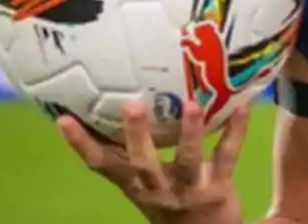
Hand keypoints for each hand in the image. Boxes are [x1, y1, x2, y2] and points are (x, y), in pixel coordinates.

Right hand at [58, 100, 249, 223]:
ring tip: (192, 104)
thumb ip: (136, 156)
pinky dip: (235, 130)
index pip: (103, 165)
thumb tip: (121, 106)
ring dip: (190, 133)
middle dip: (135, 136)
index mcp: (137, 187)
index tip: (64, 118)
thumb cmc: (173, 204)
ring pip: (188, 161)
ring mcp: (189, 191)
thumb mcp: (148, 187)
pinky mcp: (219, 190)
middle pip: (142, 164)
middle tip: (131, 105)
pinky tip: (243, 106)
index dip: (82, 144)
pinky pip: (228, 156)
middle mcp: (158, 191)